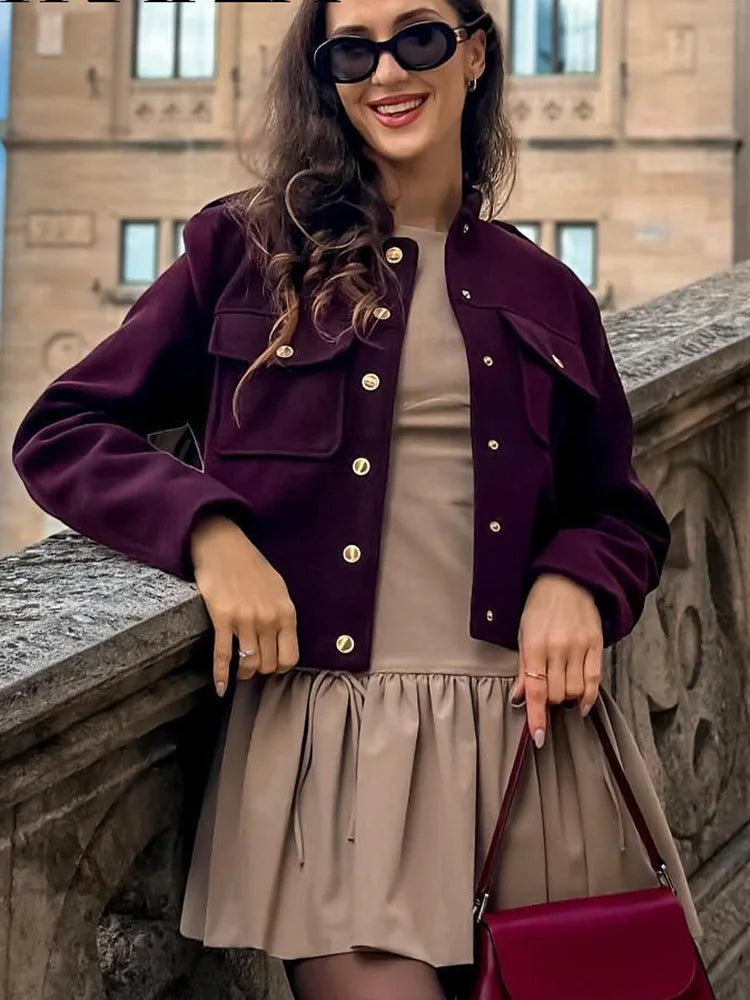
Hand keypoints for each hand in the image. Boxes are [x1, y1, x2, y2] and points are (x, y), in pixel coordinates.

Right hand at [189, 513, 298, 695]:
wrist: (223, 546)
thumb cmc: (251, 567)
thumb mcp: (278, 589)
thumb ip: (282, 616)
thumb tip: (281, 642)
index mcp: (286, 613)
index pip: (290, 657)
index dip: (280, 667)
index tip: (270, 665)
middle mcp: (268, 619)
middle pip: (268, 664)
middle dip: (260, 670)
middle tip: (252, 666)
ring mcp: (245, 620)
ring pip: (248, 663)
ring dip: (243, 673)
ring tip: (239, 673)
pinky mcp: (222, 619)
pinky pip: (222, 655)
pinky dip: (220, 675)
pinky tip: (220, 688)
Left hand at [513, 573, 602, 747]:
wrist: (568, 580)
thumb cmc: (539, 608)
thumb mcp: (523, 633)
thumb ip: (523, 668)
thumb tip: (519, 698)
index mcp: (535, 645)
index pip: (536, 690)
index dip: (537, 717)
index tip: (538, 738)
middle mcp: (559, 648)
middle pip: (556, 694)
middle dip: (549, 702)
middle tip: (545, 696)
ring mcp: (580, 647)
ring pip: (575, 691)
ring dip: (566, 699)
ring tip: (561, 690)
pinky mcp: (597, 645)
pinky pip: (594, 681)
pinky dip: (588, 698)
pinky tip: (580, 704)